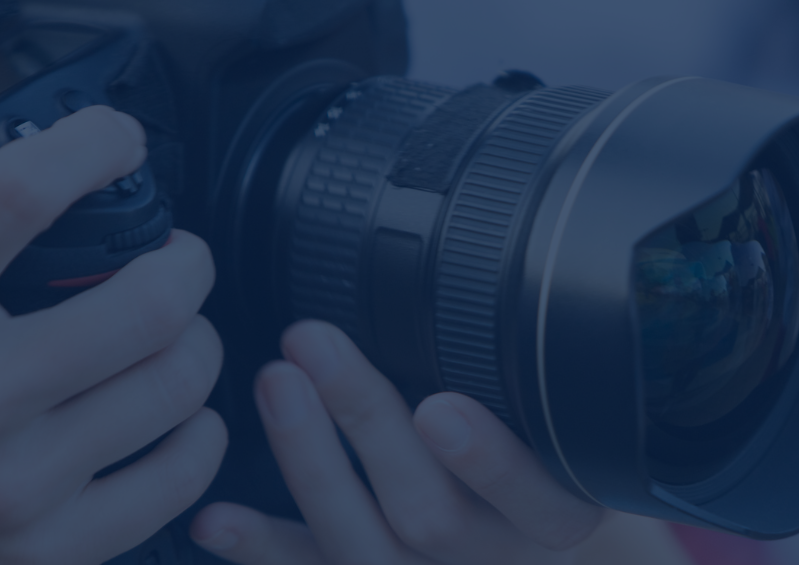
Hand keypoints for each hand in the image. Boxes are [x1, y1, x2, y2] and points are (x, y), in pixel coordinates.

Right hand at [0, 106, 225, 563]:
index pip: (16, 195)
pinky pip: (181, 476)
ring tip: (176, 336)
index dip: (91, 145)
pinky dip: (199, 434)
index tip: (117, 139)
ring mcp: (11, 485)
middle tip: (177, 261)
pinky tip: (179, 416)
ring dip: (198, 344)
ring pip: (178, 384)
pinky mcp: (48, 550)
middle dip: (186, 266)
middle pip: (147, 303)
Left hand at [189, 320, 695, 564]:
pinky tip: (216, 516)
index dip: (490, 460)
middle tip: (314, 341)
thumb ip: (546, 373)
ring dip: (307, 462)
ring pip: (360, 545)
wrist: (535, 553)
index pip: (534, 496)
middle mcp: (493, 556)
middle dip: (366, 423)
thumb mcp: (582, 428)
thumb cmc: (552, 467)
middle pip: (429, 512)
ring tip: (274, 385)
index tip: (442, 408)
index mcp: (558, 513)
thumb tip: (505, 263)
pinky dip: (262, 548)